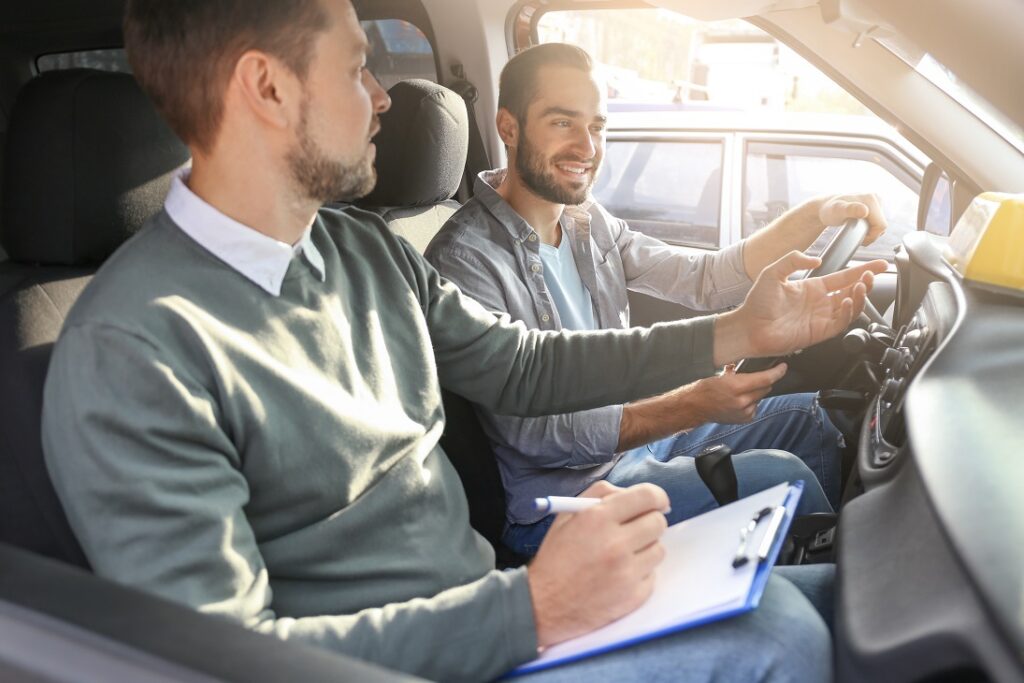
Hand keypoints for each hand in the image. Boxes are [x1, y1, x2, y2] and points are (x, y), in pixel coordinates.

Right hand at [527, 481, 669, 647]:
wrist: (542, 605)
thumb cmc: (555, 556)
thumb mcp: (567, 515)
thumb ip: (600, 495)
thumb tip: (632, 494)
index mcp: (598, 518)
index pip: (648, 497)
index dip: (657, 498)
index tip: (658, 503)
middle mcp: (616, 543)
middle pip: (658, 523)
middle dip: (649, 522)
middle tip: (637, 529)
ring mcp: (626, 573)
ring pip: (659, 550)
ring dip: (645, 549)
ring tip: (623, 556)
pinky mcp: (633, 597)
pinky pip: (653, 576)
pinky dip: (640, 574)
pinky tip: (619, 576)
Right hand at [687, 363, 787, 423]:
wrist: (695, 407)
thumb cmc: (705, 389)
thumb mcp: (720, 375)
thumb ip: (737, 371)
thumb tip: (751, 365)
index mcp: (735, 386)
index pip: (764, 378)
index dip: (777, 372)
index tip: (783, 367)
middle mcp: (741, 400)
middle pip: (765, 388)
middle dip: (762, 381)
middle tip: (751, 379)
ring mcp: (743, 412)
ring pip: (760, 397)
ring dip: (755, 392)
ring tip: (740, 391)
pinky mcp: (744, 419)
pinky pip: (755, 407)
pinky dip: (751, 402)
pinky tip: (739, 401)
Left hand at [714, 251, 887, 364]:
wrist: (748, 326)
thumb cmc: (757, 303)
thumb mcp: (773, 272)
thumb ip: (793, 260)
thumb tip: (816, 259)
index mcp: (812, 287)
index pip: (843, 277)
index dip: (862, 270)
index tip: (879, 264)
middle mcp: (820, 302)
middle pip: (852, 291)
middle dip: (866, 282)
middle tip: (872, 274)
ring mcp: (821, 317)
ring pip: (851, 306)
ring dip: (860, 296)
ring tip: (861, 285)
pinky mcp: (819, 332)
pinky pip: (841, 322)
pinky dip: (848, 312)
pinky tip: (848, 300)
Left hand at [816, 193, 886, 244]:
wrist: (825, 207)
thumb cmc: (829, 210)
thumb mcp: (837, 211)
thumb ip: (850, 210)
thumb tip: (865, 211)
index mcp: (871, 199)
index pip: (881, 226)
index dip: (871, 236)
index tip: (856, 236)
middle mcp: (876, 197)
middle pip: (882, 225)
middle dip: (870, 234)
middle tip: (853, 234)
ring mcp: (876, 201)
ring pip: (880, 225)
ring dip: (869, 232)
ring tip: (854, 230)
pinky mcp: (874, 206)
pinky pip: (877, 222)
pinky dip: (869, 228)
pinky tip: (859, 227)